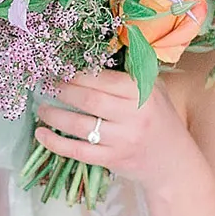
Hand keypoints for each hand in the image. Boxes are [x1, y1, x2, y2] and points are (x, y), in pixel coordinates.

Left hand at [34, 69, 186, 189]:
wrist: (173, 161)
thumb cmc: (159, 119)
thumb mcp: (154, 90)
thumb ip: (132, 73)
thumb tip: (96, 55)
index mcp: (143, 93)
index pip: (105, 80)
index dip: (78, 75)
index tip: (61, 70)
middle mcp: (134, 116)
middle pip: (89, 100)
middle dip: (63, 91)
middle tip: (46, 85)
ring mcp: (123, 140)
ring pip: (80, 126)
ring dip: (55, 115)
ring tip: (41, 108)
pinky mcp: (113, 160)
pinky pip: (78, 151)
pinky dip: (56, 143)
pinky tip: (41, 134)